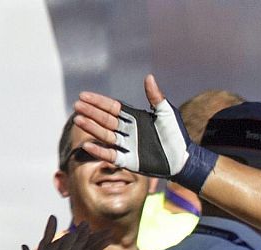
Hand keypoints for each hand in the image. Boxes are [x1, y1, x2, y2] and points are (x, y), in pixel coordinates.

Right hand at [74, 74, 193, 181]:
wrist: (184, 159)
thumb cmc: (177, 136)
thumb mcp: (166, 113)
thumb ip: (155, 97)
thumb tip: (149, 77)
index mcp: (134, 117)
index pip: (112, 107)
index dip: (98, 102)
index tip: (83, 96)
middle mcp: (128, 131)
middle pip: (105, 120)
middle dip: (91, 113)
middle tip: (77, 106)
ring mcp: (127, 146)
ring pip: (105, 135)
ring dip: (92, 128)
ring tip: (78, 120)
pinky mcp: (129, 161)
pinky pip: (111, 155)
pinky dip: (100, 151)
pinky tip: (88, 144)